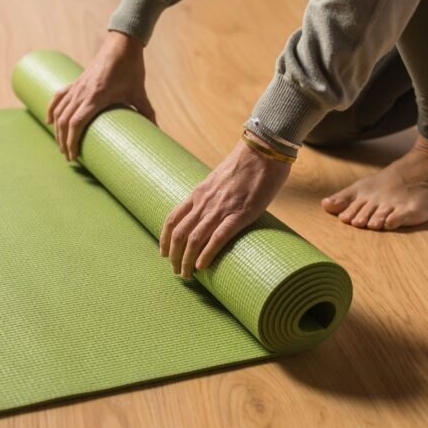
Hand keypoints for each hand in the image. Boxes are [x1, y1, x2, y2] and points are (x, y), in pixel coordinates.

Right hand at [46, 31, 154, 160]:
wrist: (122, 44)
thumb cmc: (131, 68)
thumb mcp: (139, 92)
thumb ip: (147, 112)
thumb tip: (157, 131)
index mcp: (96, 97)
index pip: (76, 123)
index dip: (71, 141)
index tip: (73, 156)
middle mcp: (82, 92)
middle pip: (64, 121)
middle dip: (63, 141)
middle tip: (69, 157)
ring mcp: (76, 86)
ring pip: (59, 111)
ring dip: (57, 130)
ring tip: (61, 145)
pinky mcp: (75, 81)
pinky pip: (58, 97)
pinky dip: (51, 109)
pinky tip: (49, 121)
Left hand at [160, 134, 292, 278]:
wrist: (263, 152)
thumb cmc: (246, 165)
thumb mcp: (219, 180)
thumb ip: (212, 195)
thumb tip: (213, 210)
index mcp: (198, 193)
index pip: (172, 219)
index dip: (165, 239)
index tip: (164, 253)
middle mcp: (204, 202)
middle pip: (179, 234)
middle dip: (174, 256)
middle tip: (176, 271)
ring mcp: (220, 208)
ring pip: (193, 239)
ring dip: (186, 260)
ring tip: (187, 275)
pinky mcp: (239, 214)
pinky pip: (217, 237)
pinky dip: (206, 254)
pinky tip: (202, 266)